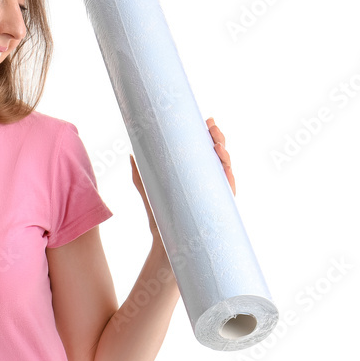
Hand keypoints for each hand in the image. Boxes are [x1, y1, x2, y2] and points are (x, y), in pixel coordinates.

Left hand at [130, 116, 237, 234]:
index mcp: (194, 172)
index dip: (208, 134)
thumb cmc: (158, 213)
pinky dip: (229, 175)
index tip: (206, 119)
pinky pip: (228, 188)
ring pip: (226, 168)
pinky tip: (224, 165)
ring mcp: (214, 192)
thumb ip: (140, 172)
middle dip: (218, 137)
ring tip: (216, 144)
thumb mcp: (147, 188)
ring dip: (224, 153)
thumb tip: (130, 152)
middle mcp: (207, 180)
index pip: (204, 149)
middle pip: (218, 154)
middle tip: (211, 125)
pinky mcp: (218, 206)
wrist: (164, 241)